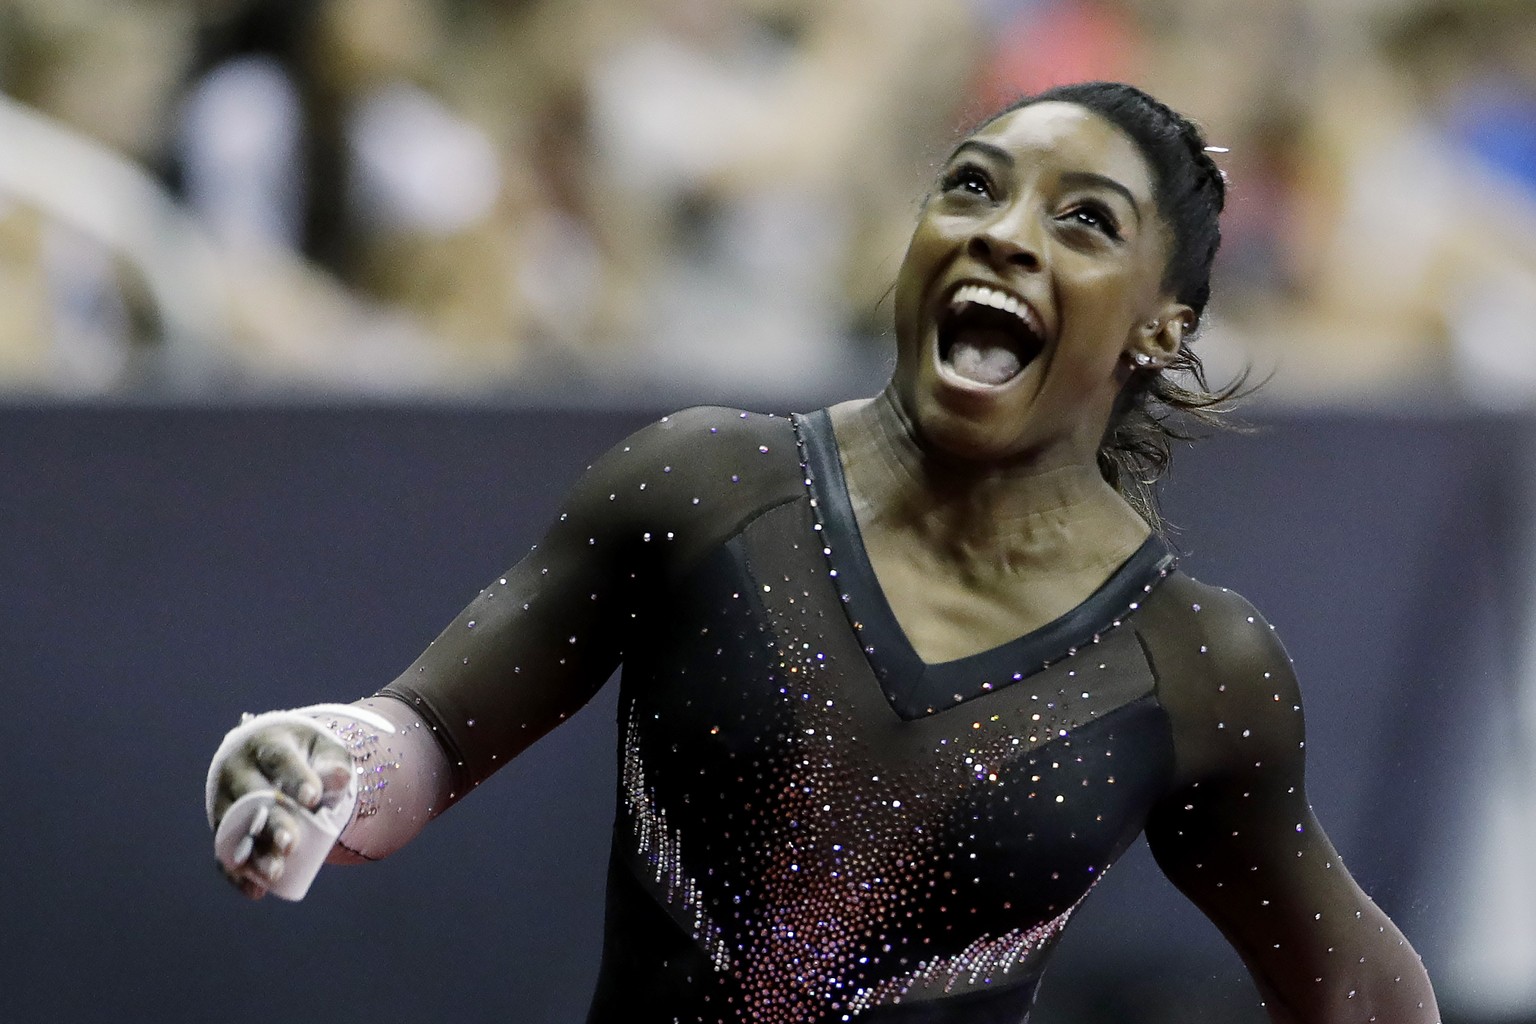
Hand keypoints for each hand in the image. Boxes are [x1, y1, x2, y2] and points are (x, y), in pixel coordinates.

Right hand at [210, 721, 351, 898]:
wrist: (267, 756)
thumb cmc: (304, 754)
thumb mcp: (323, 749)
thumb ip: (333, 764)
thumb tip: (339, 779)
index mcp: (266, 744)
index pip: (279, 759)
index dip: (295, 778)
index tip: (312, 799)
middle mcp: (238, 770)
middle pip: (252, 797)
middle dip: (272, 822)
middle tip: (290, 844)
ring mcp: (225, 799)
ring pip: (235, 828)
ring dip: (254, 853)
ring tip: (275, 874)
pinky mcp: (222, 826)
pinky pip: (225, 851)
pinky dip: (238, 873)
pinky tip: (254, 891)